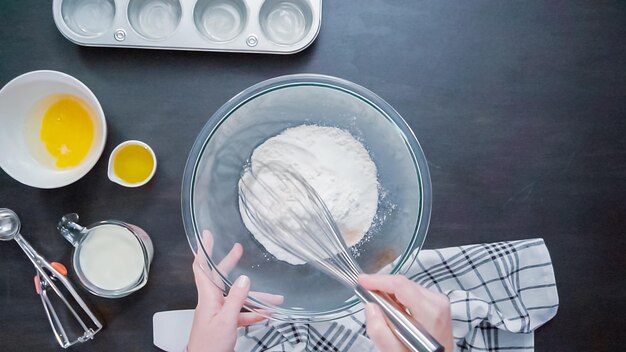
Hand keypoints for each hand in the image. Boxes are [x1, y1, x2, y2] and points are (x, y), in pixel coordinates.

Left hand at [187, 231, 281, 351]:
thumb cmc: (209, 346)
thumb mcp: (226, 320)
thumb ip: (236, 299)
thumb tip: (244, 278)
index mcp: (208, 298)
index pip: (202, 268)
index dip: (203, 250)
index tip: (207, 236)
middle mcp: (212, 302)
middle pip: (221, 278)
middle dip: (230, 263)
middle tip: (238, 249)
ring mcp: (219, 313)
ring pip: (238, 298)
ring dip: (255, 297)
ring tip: (275, 297)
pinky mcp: (226, 324)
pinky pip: (241, 314)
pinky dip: (254, 313)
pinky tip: (266, 314)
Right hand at [359, 274, 453, 351]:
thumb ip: (380, 332)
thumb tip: (370, 306)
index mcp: (429, 313)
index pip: (400, 286)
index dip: (378, 281)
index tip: (362, 281)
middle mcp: (437, 303)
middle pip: (403, 284)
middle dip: (382, 288)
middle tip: (366, 296)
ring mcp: (439, 302)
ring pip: (407, 287)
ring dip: (390, 294)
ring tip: (380, 308)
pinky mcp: (437, 303)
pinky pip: (413, 293)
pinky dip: (399, 299)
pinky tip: (393, 311)